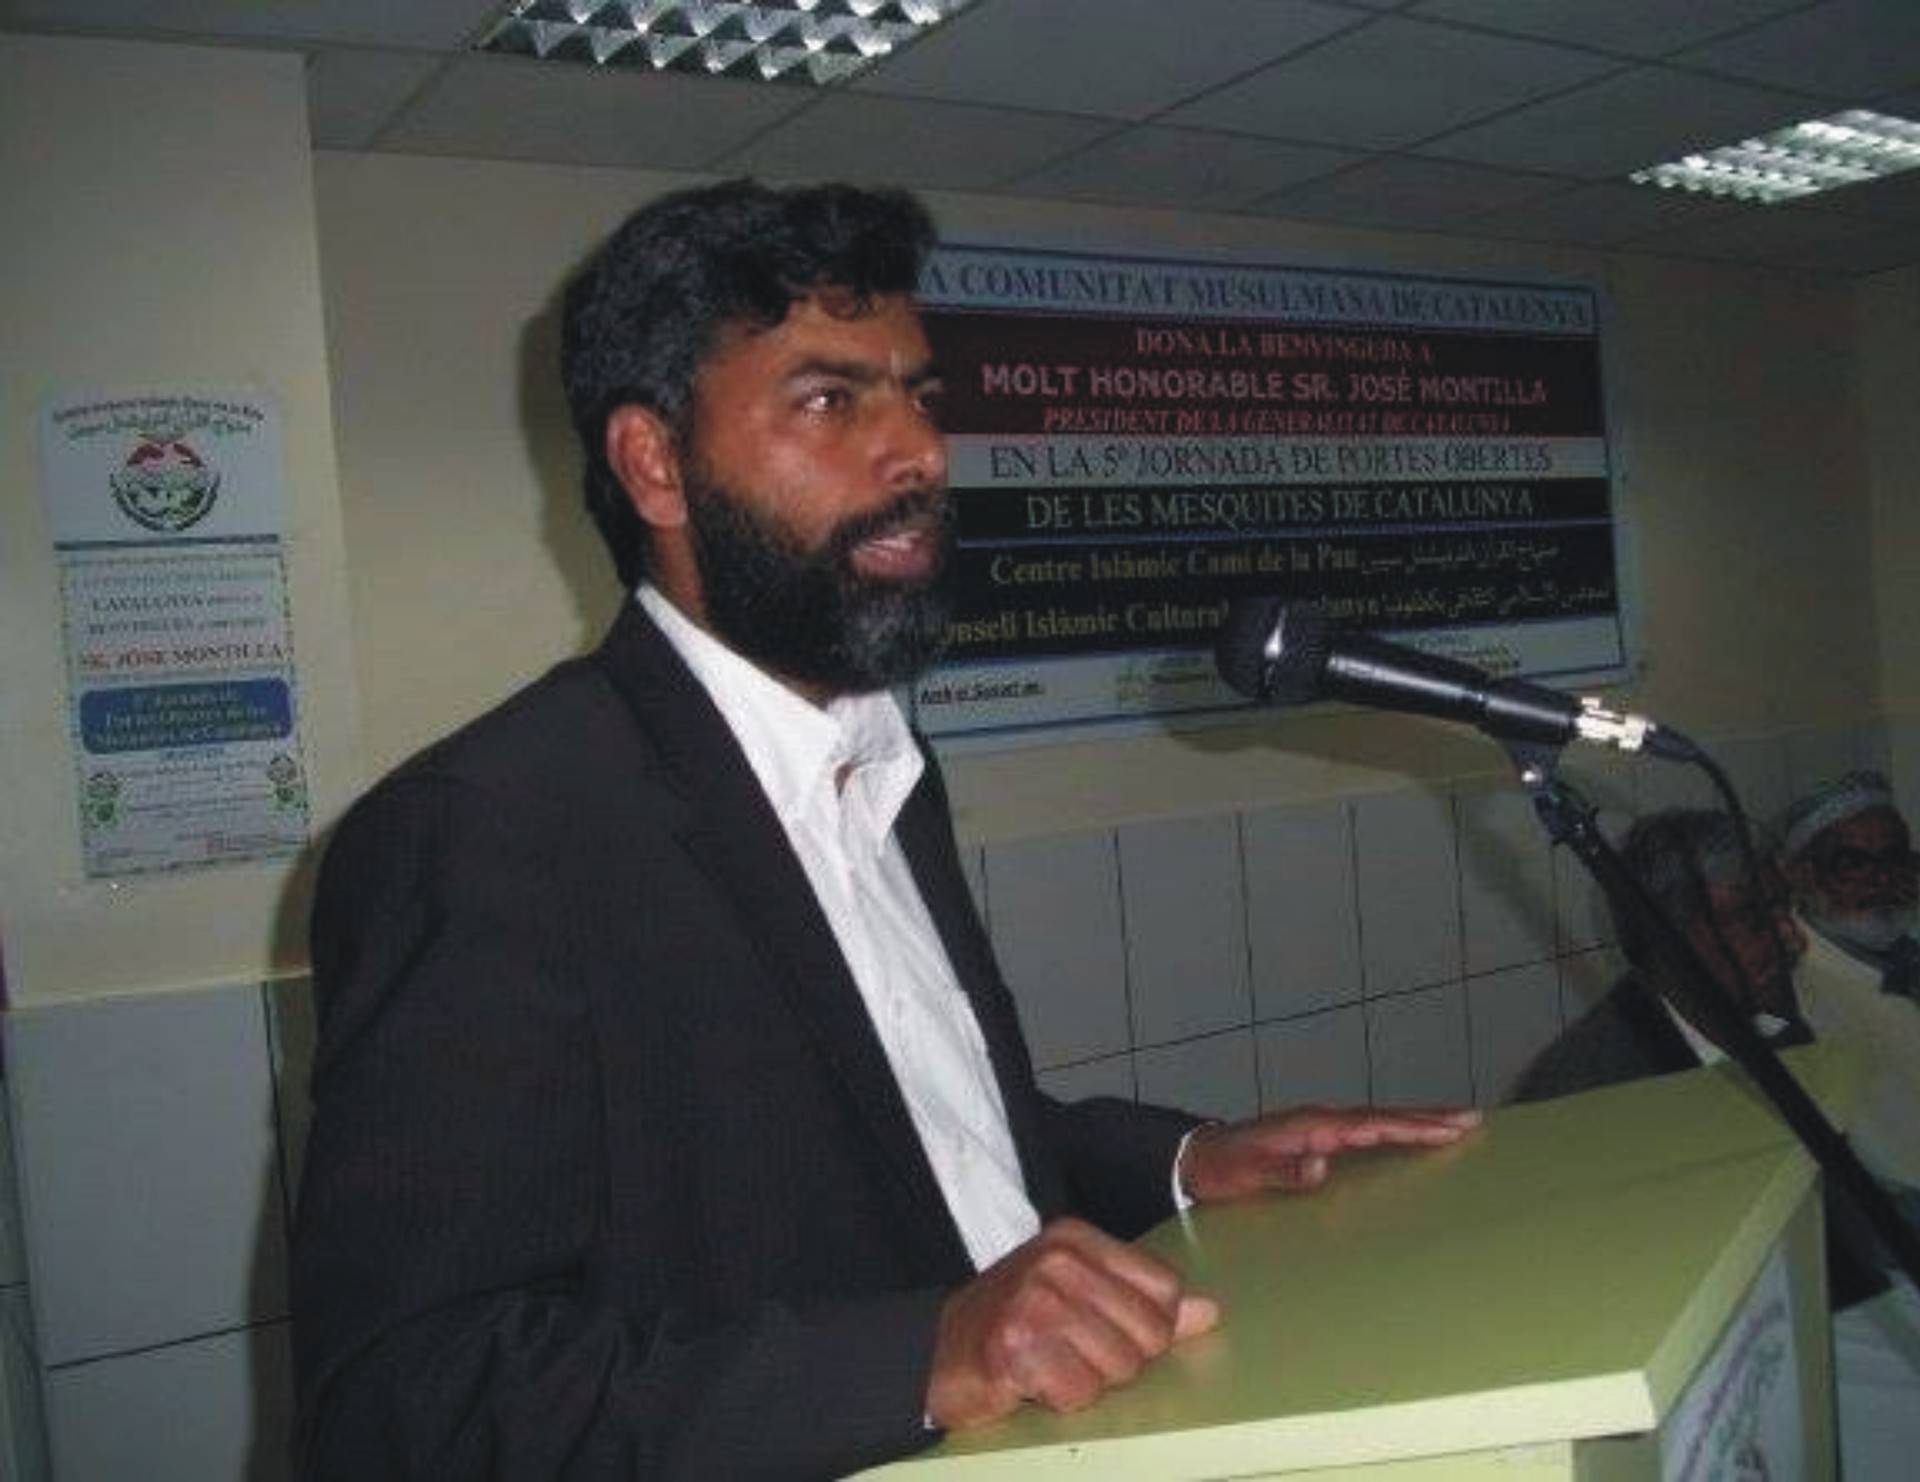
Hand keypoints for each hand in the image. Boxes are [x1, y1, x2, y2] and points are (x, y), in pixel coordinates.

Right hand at [926, 1217, 1218, 1430]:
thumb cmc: (1015, 1320)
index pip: (1163, 1289)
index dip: (1148, 1325)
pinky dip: (1061, 1398)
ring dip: (1089, 1381)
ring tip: (1053, 1363)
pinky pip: (1080, 1393)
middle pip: (1148, 1334)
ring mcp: (1034, 1301)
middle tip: (1073, 1351)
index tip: (1108, 1329)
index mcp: (1076, 1237)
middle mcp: (1056, 1261)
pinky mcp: (1015, 1347)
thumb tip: (1207, 1313)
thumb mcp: (1080, 1292)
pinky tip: (1034, 1381)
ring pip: (1119, 1368)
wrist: (936, 1350)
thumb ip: (1143, 1300)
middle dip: (1120, 1358)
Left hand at [1177, 1104, 1480, 1203]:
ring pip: (1378, 1120)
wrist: (1194, 1159)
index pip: (1374, 1126)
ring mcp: (1319, 1127)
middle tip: (1473, 1118)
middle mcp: (1321, 1121)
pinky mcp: (1316, 1137)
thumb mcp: (1247, 1176)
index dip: (1413, 1126)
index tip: (1452, 1127)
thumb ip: (1283, 1174)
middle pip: (1384, 1116)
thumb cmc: (1222, 1170)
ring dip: (1416, 1121)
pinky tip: (1407, 1137)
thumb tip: (1322, 1167)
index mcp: (1312, 1128)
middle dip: (1429, 1117)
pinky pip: (1366, 1130)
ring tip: (1455, 1124)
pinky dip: (1393, 1129)